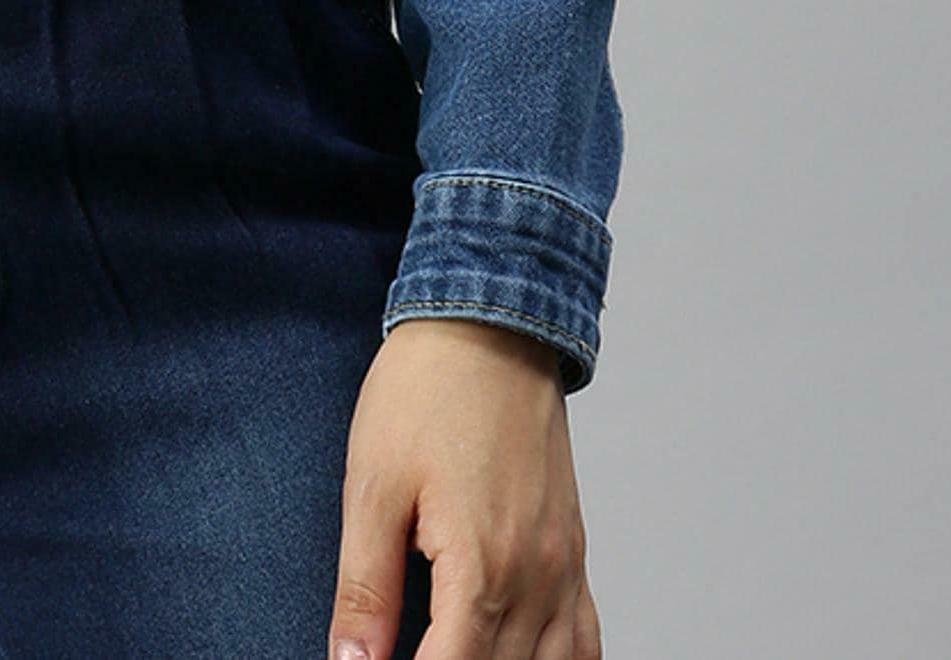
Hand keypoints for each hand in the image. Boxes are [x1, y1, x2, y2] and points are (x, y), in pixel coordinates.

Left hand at [328, 319, 599, 659]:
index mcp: (482, 566)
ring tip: (452, 650)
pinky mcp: (573, 551)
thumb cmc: (426, 391)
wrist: (489, 323)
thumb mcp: (373, 486)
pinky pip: (584, 640)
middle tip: (400, 650)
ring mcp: (564, 567)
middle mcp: (536, 577)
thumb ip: (365, 587)